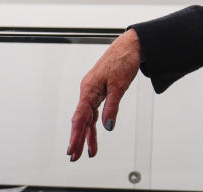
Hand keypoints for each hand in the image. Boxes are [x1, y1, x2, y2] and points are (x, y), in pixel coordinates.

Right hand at [66, 29, 140, 160]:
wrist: (130, 46)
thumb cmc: (123, 61)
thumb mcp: (120, 86)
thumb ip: (112, 107)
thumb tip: (108, 127)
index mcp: (88, 90)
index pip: (80, 117)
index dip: (75, 135)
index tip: (72, 150)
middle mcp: (88, 91)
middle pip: (82, 120)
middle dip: (78, 139)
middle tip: (75, 157)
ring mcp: (94, 91)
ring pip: (89, 117)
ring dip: (88, 134)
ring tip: (90, 152)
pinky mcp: (101, 91)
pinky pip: (96, 110)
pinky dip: (97, 122)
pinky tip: (98, 132)